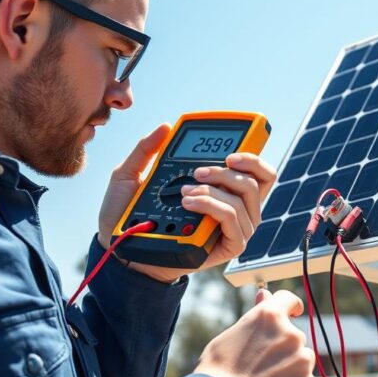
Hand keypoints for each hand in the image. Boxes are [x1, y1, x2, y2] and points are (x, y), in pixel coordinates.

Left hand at [96, 125, 276, 282]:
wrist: (120, 249)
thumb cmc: (128, 216)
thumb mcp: (130, 175)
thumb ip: (146, 150)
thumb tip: (165, 126)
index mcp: (222, 189)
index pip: (256, 172)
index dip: (253, 157)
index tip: (230, 151)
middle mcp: (234, 207)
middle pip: (257, 182)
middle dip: (228, 171)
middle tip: (198, 171)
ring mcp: (234, 228)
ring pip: (245, 199)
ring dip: (215, 189)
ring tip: (184, 193)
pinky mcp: (229, 246)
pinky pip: (235, 221)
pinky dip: (213, 207)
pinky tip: (189, 204)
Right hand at [194, 289, 320, 376]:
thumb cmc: (219, 370)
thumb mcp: (233, 334)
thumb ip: (255, 317)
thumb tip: (264, 296)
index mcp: (269, 316)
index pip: (288, 300)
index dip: (291, 306)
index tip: (293, 312)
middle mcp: (290, 333)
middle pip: (294, 337)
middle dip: (283, 350)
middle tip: (260, 367)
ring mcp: (302, 358)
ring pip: (302, 361)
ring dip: (291, 370)